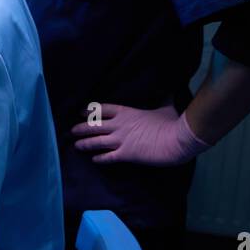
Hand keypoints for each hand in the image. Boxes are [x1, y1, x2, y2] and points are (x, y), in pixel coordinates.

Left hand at [71, 103, 211, 166]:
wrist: (178, 139)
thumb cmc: (173, 122)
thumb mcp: (166, 107)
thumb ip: (163, 99)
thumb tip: (170, 89)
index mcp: (127, 112)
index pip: (103, 109)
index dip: (90, 111)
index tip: (81, 112)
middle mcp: (119, 125)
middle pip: (94, 125)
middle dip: (81, 128)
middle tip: (71, 131)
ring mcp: (121, 140)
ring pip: (95, 141)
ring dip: (84, 143)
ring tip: (76, 145)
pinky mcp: (126, 154)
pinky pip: (107, 157)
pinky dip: (99, 159)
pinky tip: (94, 160)